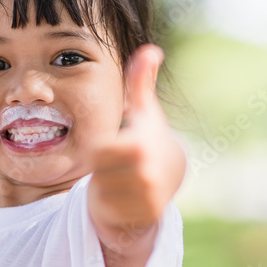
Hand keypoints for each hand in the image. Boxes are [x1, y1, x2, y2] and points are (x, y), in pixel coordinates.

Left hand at [89, 44, 185, 249]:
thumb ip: (140, 81)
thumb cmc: (149, 139)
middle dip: (103, 171)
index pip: (98, 152)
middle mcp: (146, 172)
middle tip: (118, 167)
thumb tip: (151, 49)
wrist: (168, 178)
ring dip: (106, 189)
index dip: (102, 150)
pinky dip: (111, 207)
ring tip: (122, 181)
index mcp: (140, 144)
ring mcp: (147, 197)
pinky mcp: (145, 217)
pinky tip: (125, 198)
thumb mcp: (144, 111)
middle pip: (98, 174)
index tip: (118, 149)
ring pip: (102, 193)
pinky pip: (109, 212)